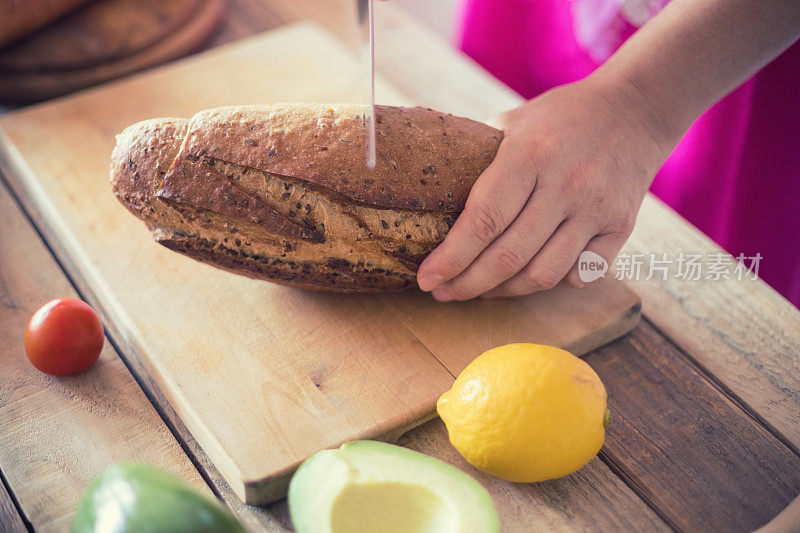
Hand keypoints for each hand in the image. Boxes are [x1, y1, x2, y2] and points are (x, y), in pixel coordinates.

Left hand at [416, 75, 673, 299]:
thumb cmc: (560, 118)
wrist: (635, 108)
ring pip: (543, 274)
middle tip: (443, 293)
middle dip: (467, 285)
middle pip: (508, 256)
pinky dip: (554, 284)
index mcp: (529, 153)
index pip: (483, 220)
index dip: (451, 258)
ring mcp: (596, 207)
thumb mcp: (513, 123)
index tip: (426, 280)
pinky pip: (583, 274)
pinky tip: (529, 277)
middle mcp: (565, 184)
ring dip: (504, 291)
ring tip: (481, 290)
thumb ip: (479, 161)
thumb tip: (432, 205)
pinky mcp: (622, 225)